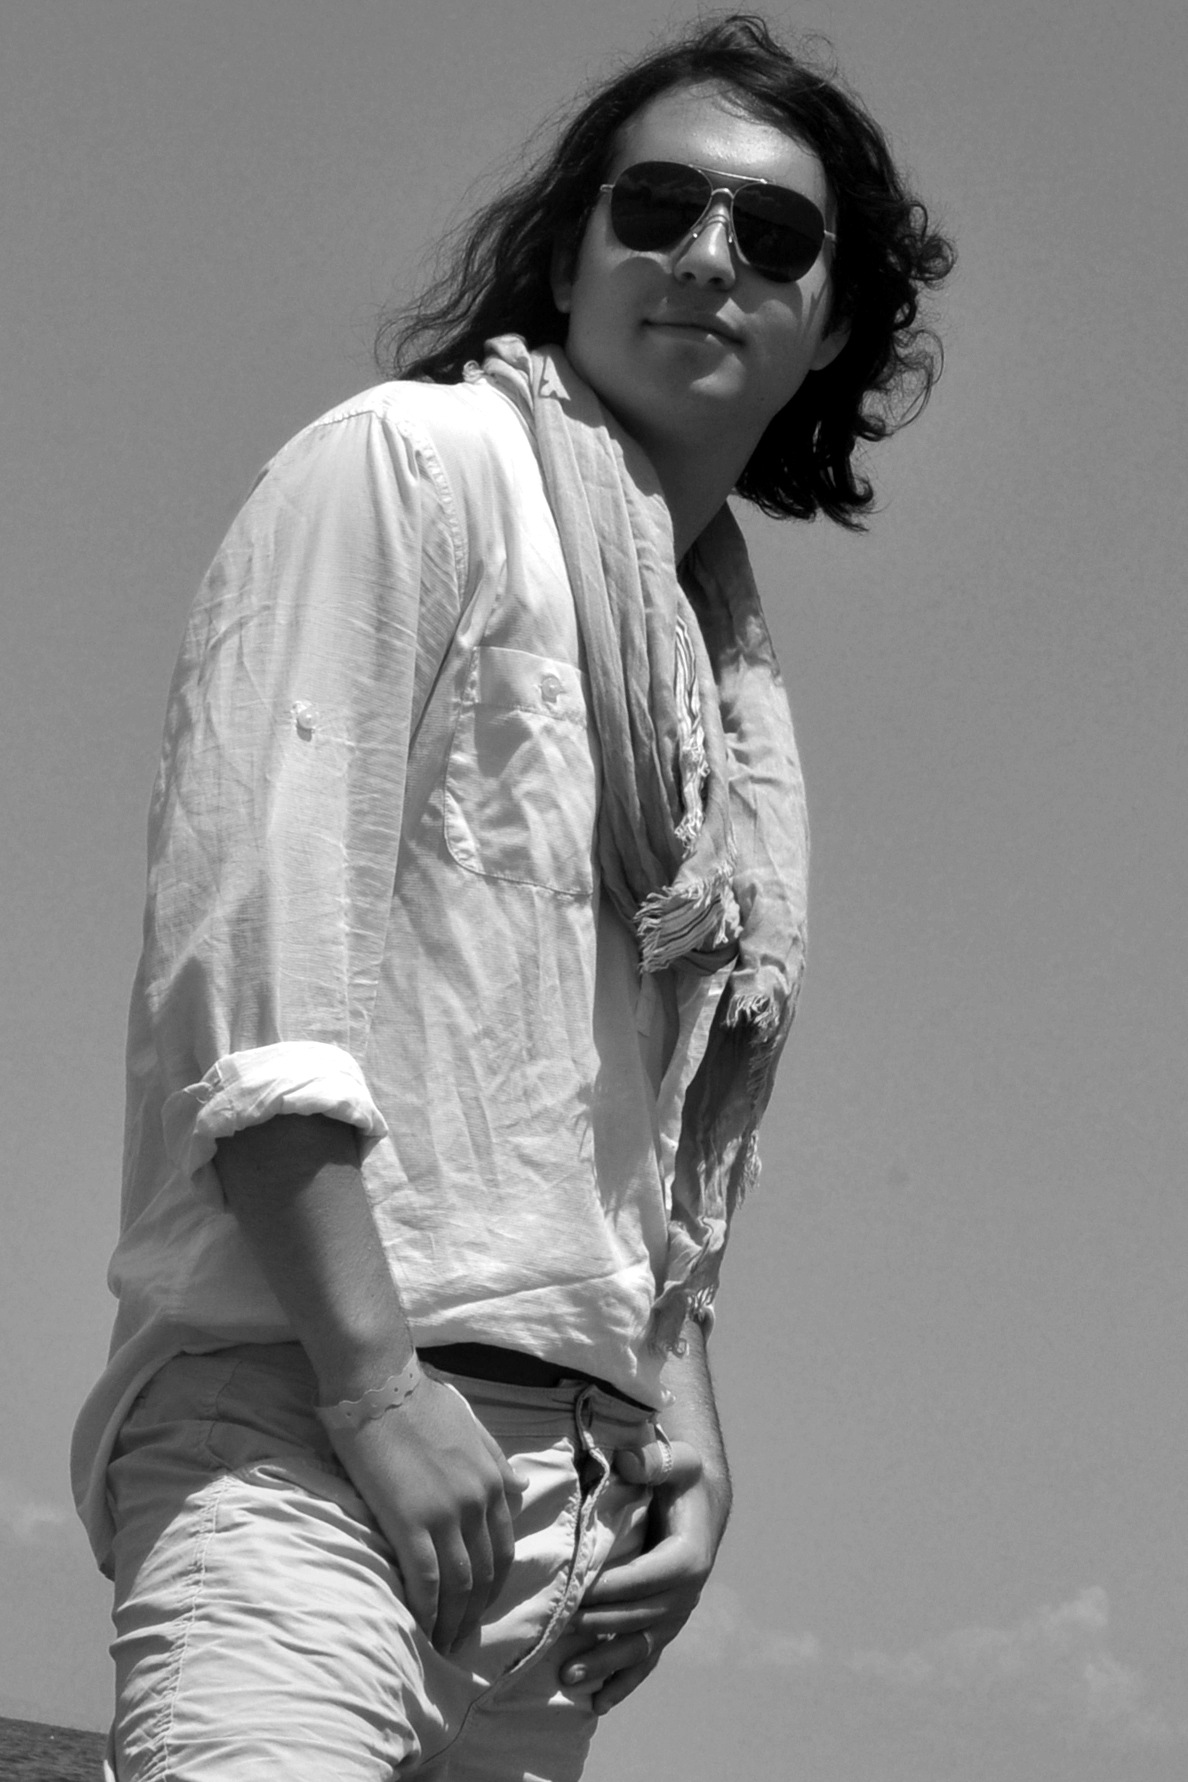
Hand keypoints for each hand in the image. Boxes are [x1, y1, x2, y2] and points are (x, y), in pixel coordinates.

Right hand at [327, 1373, 527, 1652]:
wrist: (379, 1384)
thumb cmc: (418, 1400)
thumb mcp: (472, 1427)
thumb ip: (497, 1463)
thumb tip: (519, 1490)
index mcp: (492, 1479)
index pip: (502, 1547)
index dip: (493, 1585)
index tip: (480, 1607)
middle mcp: (477, 1501)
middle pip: (484, 1572)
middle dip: (475, 1612)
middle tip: (461, 1640)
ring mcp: (446, 1513)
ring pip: (459, 1584)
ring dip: (453, 1621)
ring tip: (442, 1645)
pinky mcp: (410, 1521)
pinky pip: (426, 1579)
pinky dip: (427, 1610)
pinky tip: (420, 1628)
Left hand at [560, 1434, 727, 1712]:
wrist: (700, 1505)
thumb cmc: (681, 1480)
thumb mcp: (676, 1461)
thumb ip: (654, 1461)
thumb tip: (627, 1461)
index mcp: (691, 1555)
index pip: (654, 1575)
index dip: (621, 1585)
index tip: (584, 1590)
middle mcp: (686, 1593)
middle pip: (643, 1617)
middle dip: (603, 1626)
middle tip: (562, 1631)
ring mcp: (675, 1615)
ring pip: (639, 1646)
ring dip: (605, 1664)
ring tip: (567, 1677)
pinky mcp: (663, 1627)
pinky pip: (644, 1660)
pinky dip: (623, 1683)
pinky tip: (597, 1704)